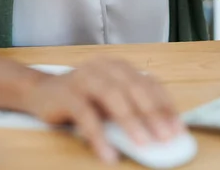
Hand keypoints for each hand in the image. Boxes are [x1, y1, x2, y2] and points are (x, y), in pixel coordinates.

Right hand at [23, 56, 182, 162]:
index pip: (149, 83)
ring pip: (112, 96)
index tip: (178, 128)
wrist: (42, 92)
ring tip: (142, 143)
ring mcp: (84, 77)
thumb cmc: (83, 98)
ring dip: (130, 121)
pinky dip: (99, 135)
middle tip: (166, 137)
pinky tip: (108, 154)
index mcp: (119, 66)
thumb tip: (161, 131)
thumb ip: (131, 108)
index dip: (165, 105)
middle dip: (153, 113)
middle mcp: (104, 67)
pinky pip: (85, 114)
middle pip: (134, 87)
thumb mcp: (110, 100)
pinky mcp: (67, 94)